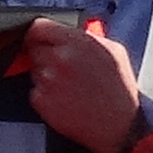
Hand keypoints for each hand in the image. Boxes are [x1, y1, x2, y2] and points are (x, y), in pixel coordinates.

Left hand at [23, 17, 144, 152]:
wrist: (118, 125)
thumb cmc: (120, 89)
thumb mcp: (113, 51)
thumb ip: (86, 37)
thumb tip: (68, 31)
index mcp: (76, 42)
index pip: (38, 26)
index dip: (38, 32)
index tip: (40, 36)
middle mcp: (58, 59)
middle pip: (33, 47)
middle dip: (44, 53)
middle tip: (61, 65)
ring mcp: (46, 80)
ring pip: (34, 69)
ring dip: (45, 74)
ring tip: (70, 85)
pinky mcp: (39, 100)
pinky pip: (35, 90)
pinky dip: (45, 93)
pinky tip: (65, 98)